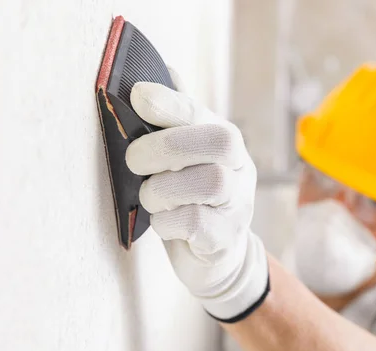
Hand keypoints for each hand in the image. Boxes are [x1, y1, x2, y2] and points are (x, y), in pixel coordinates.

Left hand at [125, 81, 268, 321]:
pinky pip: (196, 223)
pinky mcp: (225, 238)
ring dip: (164, 188)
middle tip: (135, 160)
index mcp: (227, 144)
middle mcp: (240, 170)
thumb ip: (179, 118)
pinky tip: (164, 222)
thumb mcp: (188, 159)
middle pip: (218, 142)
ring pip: (210, 182)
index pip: (205, 115)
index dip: (172, 103)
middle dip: (166, 146)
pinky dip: (167, 221)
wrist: (218, 256)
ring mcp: (238, 205)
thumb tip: (164, 70)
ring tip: (151, 196)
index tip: (138, 96)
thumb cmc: (193, 200)